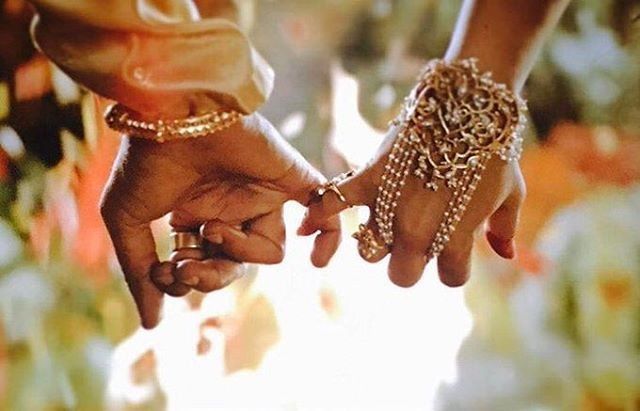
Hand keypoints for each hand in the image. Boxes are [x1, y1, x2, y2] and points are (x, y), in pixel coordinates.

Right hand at [100, 113, 340, 328]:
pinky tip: (318, 257)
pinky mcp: (290, 179)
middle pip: (235, 265)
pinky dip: (327, 237)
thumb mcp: (128, 221)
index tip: (164, 271)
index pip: (203, 265)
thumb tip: (152, 324)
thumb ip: (139, 273)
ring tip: (214, 229)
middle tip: (186, 269)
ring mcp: (262, 194)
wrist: (171, 114)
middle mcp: (231, 207)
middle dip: (210, 277)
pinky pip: (324, 213)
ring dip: (239, 251)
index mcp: (196, 215)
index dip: (187, 279)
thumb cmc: (145, 161)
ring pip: (269, 251)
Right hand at [298, 124, 525, 287]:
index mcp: (457, 237)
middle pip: (402, 276)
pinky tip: (306, 229)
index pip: (451, 279)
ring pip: (370, 251)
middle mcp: (419, 230)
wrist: (467, 102)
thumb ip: (505, 228)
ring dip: (379, 241)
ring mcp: (391, 207)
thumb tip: (505, 256)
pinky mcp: (370, 179)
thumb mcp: (512, 192)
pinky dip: (319, 216)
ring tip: (390, 219)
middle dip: (410, 263)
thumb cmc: (493, 149)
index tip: (456, 249)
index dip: (455, 267)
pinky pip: (335, 203)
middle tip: (420, 239)